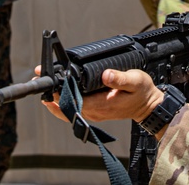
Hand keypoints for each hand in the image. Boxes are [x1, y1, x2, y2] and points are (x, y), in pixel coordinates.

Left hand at [40, 68, 163, 126]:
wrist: (149, 107)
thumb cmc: (143, 93)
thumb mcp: (135, 81)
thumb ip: (120, 79)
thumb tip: (105, 75)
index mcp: (101, 105)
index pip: (74, 100)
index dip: (60, 91)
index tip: (50, 80)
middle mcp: (94, 112)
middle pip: (67, 105)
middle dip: (52, 92)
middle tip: (39, 78)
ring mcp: (93, 113)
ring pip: (68, 108)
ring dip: (55, 97)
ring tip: (44, 84)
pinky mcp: (94, 111)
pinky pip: (74, 109)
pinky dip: (63, 103)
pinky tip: (55, 97)